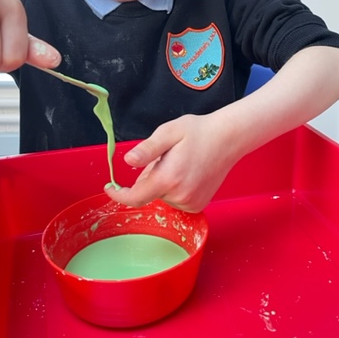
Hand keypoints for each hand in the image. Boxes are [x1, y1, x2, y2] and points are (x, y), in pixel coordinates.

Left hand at [104, 114, 236, 211]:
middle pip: (150, 192)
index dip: (119, 195)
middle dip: (151, 176)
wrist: (228, 138)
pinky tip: (188, 173)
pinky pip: (176, 200)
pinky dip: (176, 189)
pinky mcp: (198, 205)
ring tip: (181, 163)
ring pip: (163, 196)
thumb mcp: (168, 132)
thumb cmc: (198, 132)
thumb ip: (147, 149)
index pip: (135, 197)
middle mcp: (180, 196)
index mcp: (168, 178)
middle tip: (167, 157)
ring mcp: (191, 203)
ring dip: (164, 183)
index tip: (110, 188)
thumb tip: (127, 161)